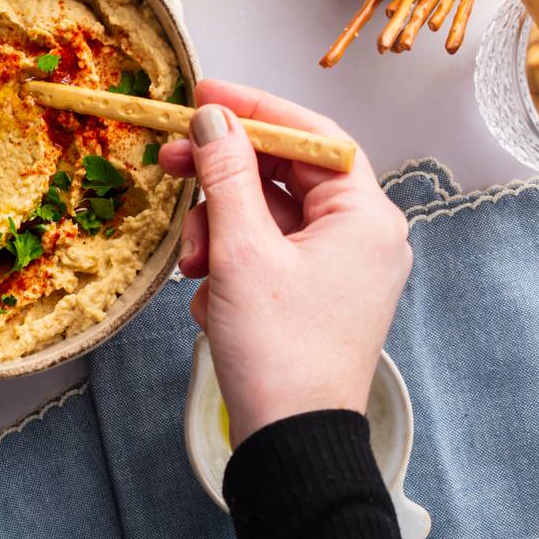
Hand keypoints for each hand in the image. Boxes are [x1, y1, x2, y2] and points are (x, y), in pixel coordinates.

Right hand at [159, 79, 410, 446]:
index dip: (254, 108)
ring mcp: (338, 270)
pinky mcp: (313, 298)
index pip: (311, 135)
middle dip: (224, 176)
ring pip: (267, 216)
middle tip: (173, 163)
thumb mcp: (241, 250)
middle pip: (284, 174)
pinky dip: (229, 261)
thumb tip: (214, 117)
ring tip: (193, 261)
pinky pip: (265, 254)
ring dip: (219, 228)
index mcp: (366, 217)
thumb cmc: (280, 352)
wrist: (291, 444)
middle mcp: (362, 237)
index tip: (203, 94)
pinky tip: (208, 294)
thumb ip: (226, 174)